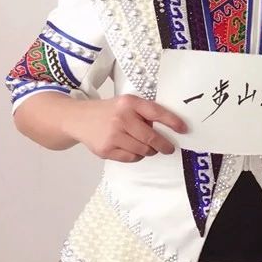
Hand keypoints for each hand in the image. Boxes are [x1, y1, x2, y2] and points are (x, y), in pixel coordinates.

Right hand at [63, 95, 185, 162]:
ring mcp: (112, 135)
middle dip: (164, 145)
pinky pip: (131, 158)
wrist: (78, 119)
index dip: (173, 122)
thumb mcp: (126, 104)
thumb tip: (169, 129)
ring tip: (147, 146)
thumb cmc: (109, 111)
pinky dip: (136, 156)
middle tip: (169, 148)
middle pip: (151, 137)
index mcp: (129, 103)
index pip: (156, 112)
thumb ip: (144, 113)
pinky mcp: (106, 149)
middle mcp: (121, 118)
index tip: (184, 129)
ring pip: (142, 150)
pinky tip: (132, 149)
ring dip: (149, 151)